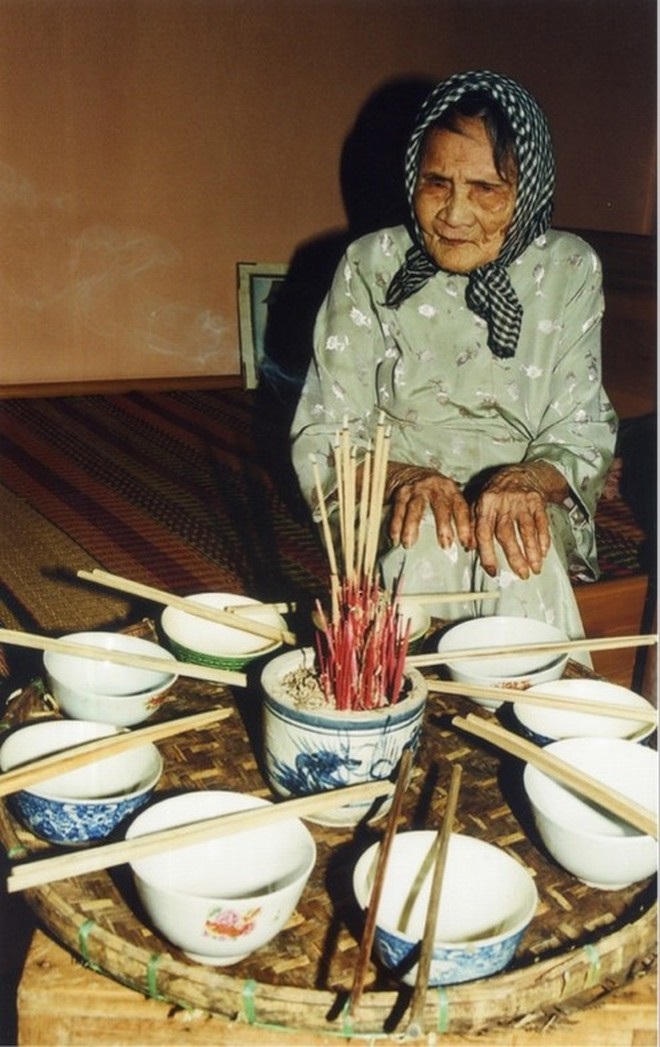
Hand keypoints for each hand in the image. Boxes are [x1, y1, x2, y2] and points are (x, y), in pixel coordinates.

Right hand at [385, 463, 473, 550]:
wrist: (406, 473)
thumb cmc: (432, 490)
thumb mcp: (447, 496)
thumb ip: (457, 517)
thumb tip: (469, 545)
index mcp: (450, 489)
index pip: (460, 507)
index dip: (465, 526)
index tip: (466, 543)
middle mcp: (434, 486)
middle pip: (440, 507)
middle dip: (443, 527)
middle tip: (445, 546)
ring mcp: (416, 489)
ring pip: (415, 508)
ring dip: (411, 528)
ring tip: (409, 544)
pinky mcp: (401, 492)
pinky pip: (398, 511)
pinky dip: (396, 526)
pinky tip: (395, 539)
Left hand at [473, 462, 568, 578]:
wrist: (518, 473)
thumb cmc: (495, 494)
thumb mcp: (479, 504)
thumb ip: (473, 525)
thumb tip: (470, 548)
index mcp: (485, 504)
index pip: (484, 532)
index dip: (487, 554)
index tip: (493, 571)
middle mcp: (502, 502)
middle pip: (507, 534)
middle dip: (515, 557)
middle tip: (521, 575)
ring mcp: (521, 501)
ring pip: (527, 530)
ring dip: (532, 552)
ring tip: (535, 568)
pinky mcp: (537, 501)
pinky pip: (542, 523)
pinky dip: (543, 540)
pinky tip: (544, 553)